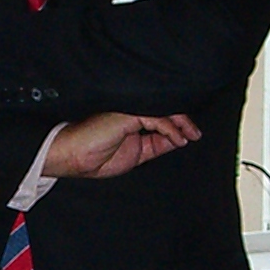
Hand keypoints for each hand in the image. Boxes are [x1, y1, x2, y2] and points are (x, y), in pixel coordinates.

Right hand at [43, 111, 201, 178]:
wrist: (73, 158)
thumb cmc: (95, 159)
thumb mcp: (135, 156)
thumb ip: (154, 145)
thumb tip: (177, 140)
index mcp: (130, 121)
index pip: (159, 118)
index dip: (176, 125)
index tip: (190, 136)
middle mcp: (130, 113)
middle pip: (162, 110)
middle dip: (182, 121)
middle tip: (195, 134)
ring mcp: (128, 111)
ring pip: (161, 110)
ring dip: (180, 123)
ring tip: (190, 135)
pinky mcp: (126, 114)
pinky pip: (155, 117)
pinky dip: (170, 128)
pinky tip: (177, 139)